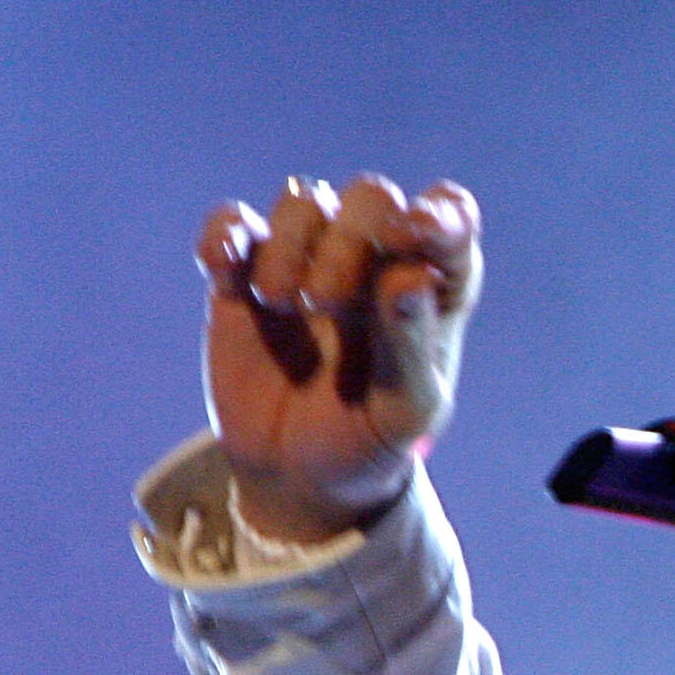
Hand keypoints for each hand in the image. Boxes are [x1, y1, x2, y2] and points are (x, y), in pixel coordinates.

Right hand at [197, 175, 482, 542]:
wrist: (299, 478)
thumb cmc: (371, 443)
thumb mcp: (405, 414)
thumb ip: (410, 345)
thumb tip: (409, 272)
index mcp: (433, 286)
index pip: (450, 217)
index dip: (435, 213)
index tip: (409, 235)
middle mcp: (376, 260)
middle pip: (371, 196)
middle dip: (349, 241)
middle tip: (328, 305)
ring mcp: (310, 260)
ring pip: (305, 199)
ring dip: (292, 245)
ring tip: (283, 305)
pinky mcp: (247, 273)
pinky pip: (233, 222)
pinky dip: (226, 233)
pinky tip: (224, 271)